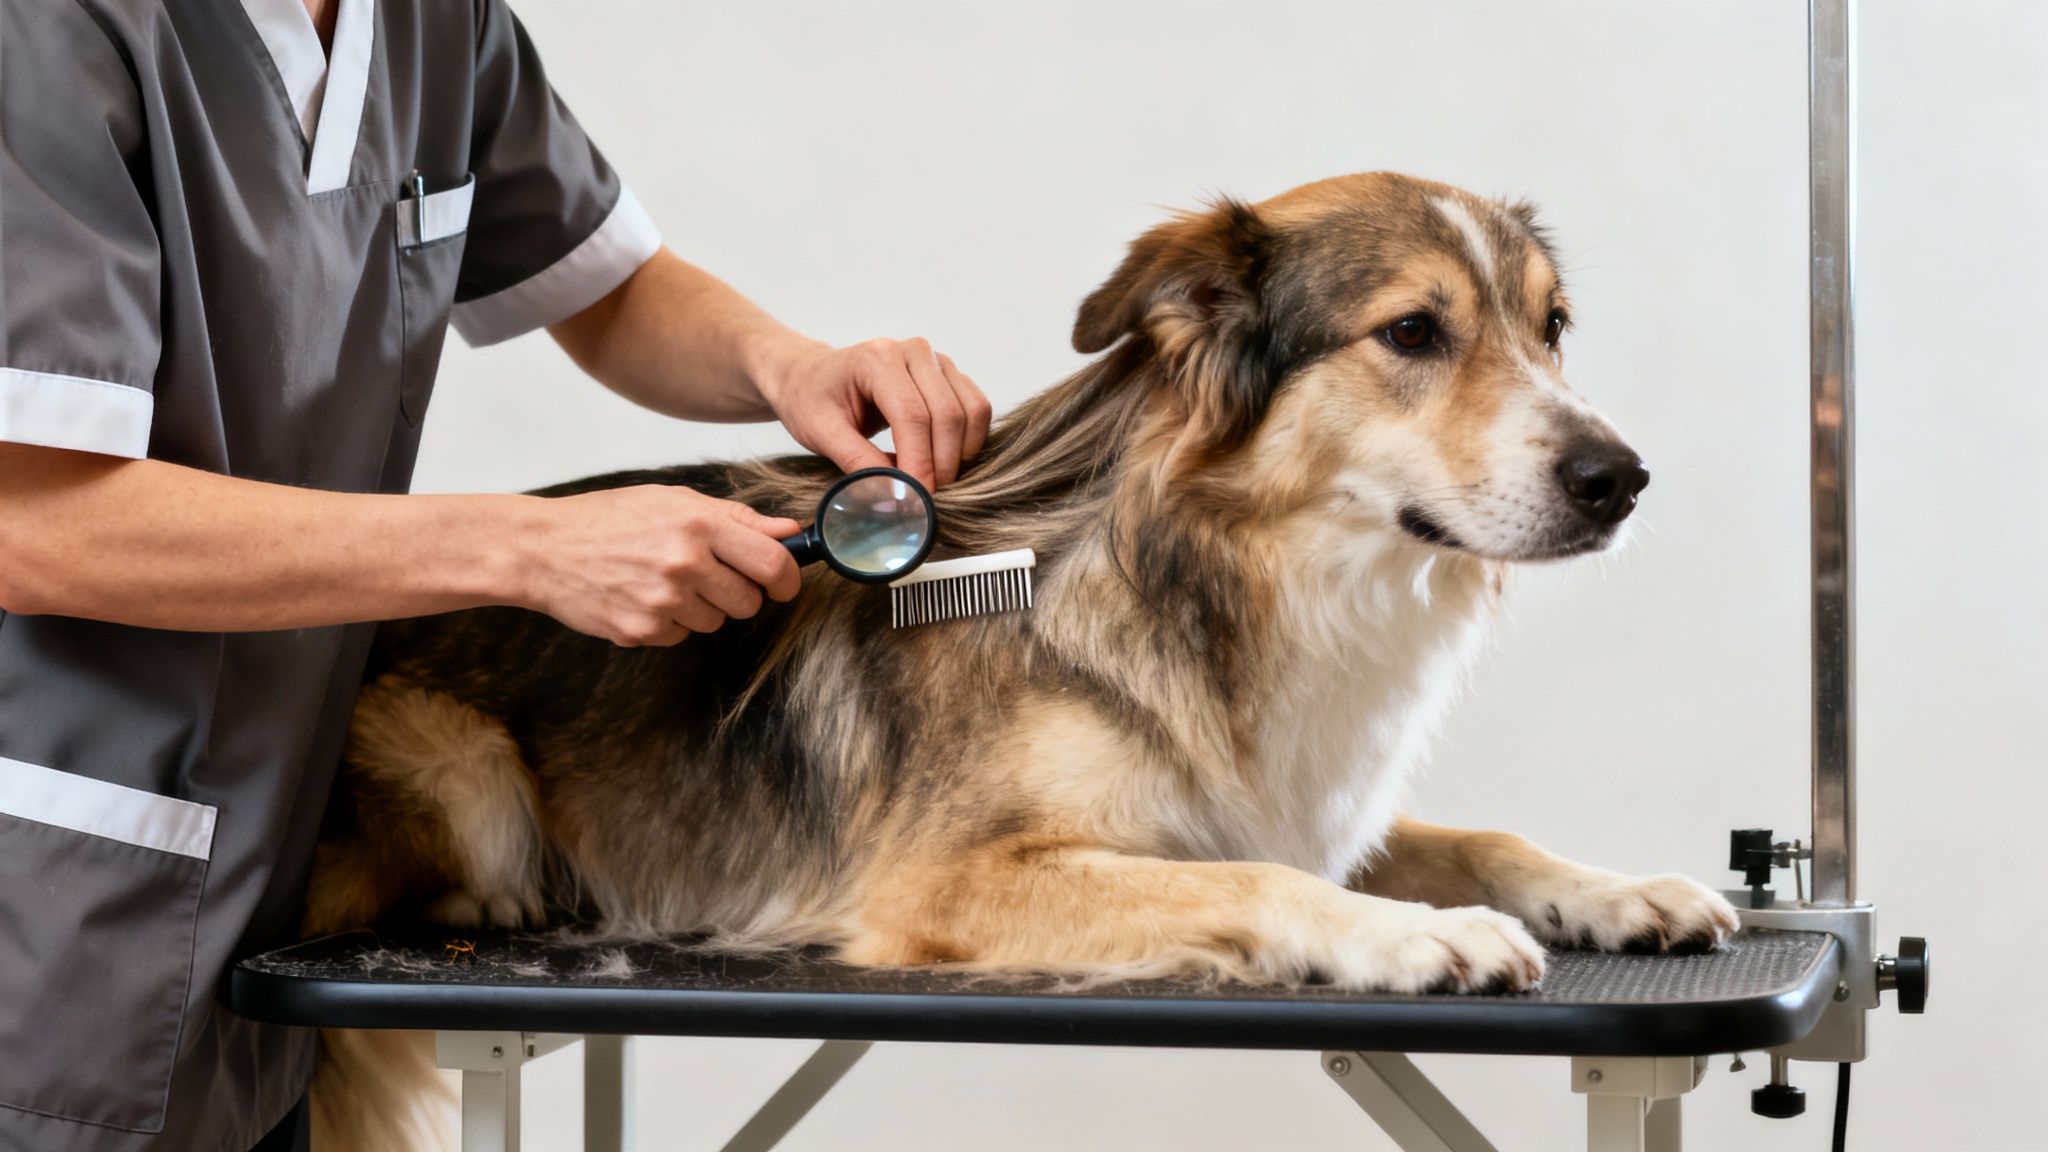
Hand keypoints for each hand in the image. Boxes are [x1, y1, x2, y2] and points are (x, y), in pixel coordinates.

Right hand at [520, 486, 801, 646]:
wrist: (544, 549)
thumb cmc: (610, 519)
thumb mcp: (674, 502)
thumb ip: (737, 518)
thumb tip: (788, 531)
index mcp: (698, 525)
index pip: (773, 563)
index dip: (787, 579)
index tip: (783, 584)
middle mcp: (684, 564)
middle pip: (748, 602)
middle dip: (738, 593)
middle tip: (709, 576)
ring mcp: (663, 602)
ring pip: (716, 622)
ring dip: (702, 607)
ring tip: (665, 581)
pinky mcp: (643, 632)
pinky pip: (681, 635)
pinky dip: (670, 621)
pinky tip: (642, 596)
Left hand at [758, 336, 991, 487]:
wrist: (811, 376)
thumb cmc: (811, 398)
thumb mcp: (821, 433)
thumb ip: (858, 463)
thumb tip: (892, 497)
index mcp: (877, 359)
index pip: (912, 415)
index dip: (920, 462)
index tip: (917, 497)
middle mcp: (913, 352)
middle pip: (948, 414)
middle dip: (942, 464)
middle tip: (926, 498)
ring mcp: (935, 361)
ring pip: (971, 411)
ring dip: (960, 454)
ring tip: (935, 481)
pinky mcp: (948, 374)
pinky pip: (976, 409)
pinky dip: (968, 441)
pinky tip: (945, 462)